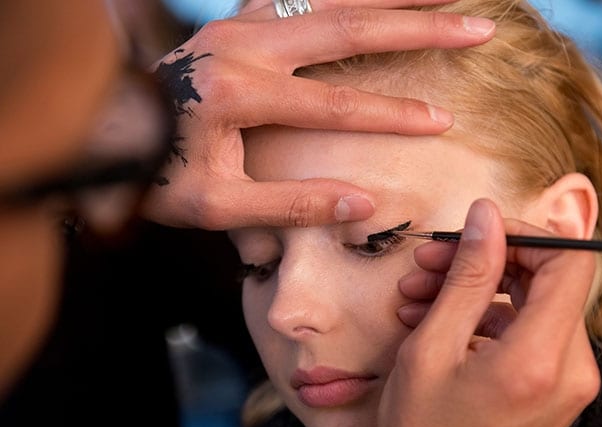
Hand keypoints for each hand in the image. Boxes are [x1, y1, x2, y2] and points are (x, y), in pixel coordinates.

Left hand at [141, 0, 495, 229]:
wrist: (103, 136)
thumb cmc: (155, 178)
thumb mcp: (217, 208)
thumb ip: (292, 205)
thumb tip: (364, 204)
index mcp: (237, 94)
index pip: (335, 106)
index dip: (394, 115)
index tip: (443, 122)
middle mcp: (241, 46)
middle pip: (347, 26)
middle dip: (420, 28)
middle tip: (477, 26)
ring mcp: (236, 25)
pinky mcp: (234, 21)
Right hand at [374, 199, 600, 426]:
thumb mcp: (431, 349)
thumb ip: (467, 277)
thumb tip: (486, 217)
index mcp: (540, 359)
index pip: (570, 261)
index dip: (525, 234)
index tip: (477, 234)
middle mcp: (571, 370)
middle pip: (550, 280)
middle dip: (488, 262)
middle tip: (430, 263)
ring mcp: (570, 383)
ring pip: (535, 305)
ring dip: (481, 291)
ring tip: (421, 296)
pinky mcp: (558, 391)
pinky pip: (531, 334)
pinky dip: (490, 320)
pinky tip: (440, 322)